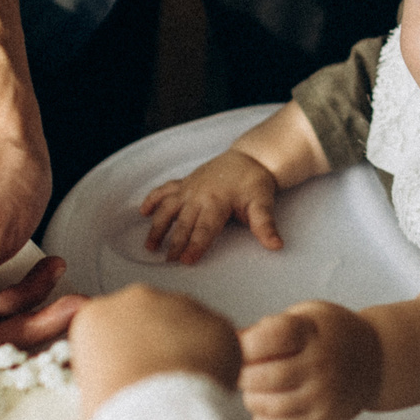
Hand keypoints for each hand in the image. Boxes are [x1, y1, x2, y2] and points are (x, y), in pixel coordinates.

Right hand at [70, 285, 245, 419]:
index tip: (123, 383)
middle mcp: (135, 301)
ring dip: (185, 350)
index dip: (115, 359)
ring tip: (184, 391)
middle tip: (157, 389)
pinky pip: (217, 336)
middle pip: (145, 319)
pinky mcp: (215, 321)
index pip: (105, 330)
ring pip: (184, 324)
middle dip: (152, 348)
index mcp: (94, 319)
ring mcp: (179, 306)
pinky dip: (217, 357)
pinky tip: (208, 385)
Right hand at [140, 150, 283, 264]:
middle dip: (174, 242)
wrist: (250, 157)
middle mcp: (199, 194)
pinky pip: (165, 189)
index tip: (186, 261)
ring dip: (158, 226)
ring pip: (168, 208)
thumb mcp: (263, 203)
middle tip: (167, 262)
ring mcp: (189, 187)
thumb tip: (276, 245)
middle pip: (184, 223)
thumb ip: (265, 225)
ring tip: (150, 246)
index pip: (204, 229)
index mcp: (217, 202)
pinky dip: (152, 199)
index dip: (194, 245)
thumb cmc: (255, 182)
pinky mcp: (185, 182)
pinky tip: (143, 212)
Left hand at [237, 301, 382, 419]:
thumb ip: (271, 326)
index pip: (265, 340)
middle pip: (261, 377)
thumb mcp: (307, 314)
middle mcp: (320, 365)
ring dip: (251, 398)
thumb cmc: (331, 333)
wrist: (376, 360)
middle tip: (240, 371)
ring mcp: (323, 396)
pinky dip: (263, 419)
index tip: (237, 346)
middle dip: (241, 374)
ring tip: (253, 389)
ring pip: (268, 405)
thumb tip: (231, 343)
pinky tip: (265, 406)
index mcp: (312, 333)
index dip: (242, 345)